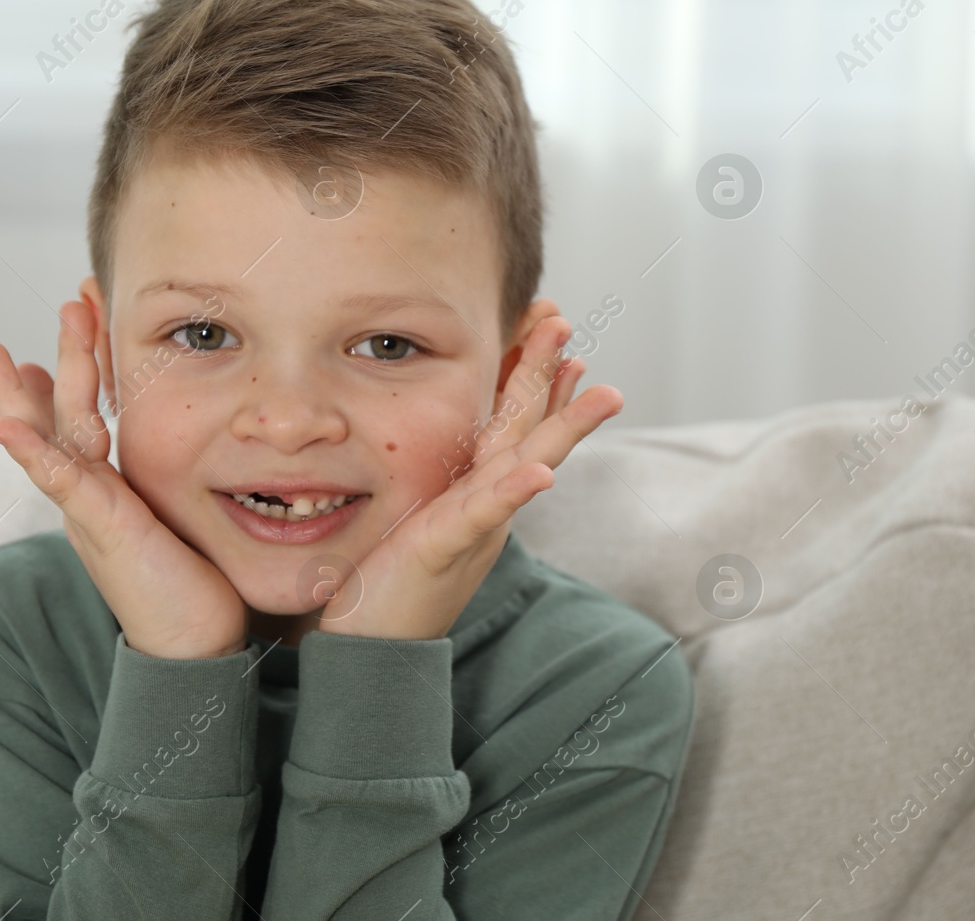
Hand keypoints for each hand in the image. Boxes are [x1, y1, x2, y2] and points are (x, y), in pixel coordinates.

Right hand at [0, 301, 248, 660]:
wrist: (193, 645)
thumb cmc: (190, 582)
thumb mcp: (170, 516)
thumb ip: (166, 480)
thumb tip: (184, 448)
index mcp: (107, 484)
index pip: (83, 409)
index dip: (79, 359)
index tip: (77, 310)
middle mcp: (89, 492)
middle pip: (55, 415)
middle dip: (49, 359)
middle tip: (48, 306)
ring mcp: (89, 509)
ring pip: (54, 438)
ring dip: (29, 392)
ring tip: (0, 353)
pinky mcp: (104, 529)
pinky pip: (63, 485)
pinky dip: (35, 456)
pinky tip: (6, 430)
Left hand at [317, 314, 621, 640]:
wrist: (372, 653)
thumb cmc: (382, 583)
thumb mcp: (412, 517)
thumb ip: (430, 482)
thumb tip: (438, 444)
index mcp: (475, 490)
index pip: (511, 421)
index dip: (533, 374)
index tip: (553, 327)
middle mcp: (485, 503)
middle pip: (528, 429)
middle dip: (551, 375)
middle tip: (569, 322)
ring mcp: (474, 526)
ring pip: (525, 464)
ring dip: (563, 425)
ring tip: (602, 391)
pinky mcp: (446, 548)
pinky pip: (483, 516)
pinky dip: (513, 493)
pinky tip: (539, 473)